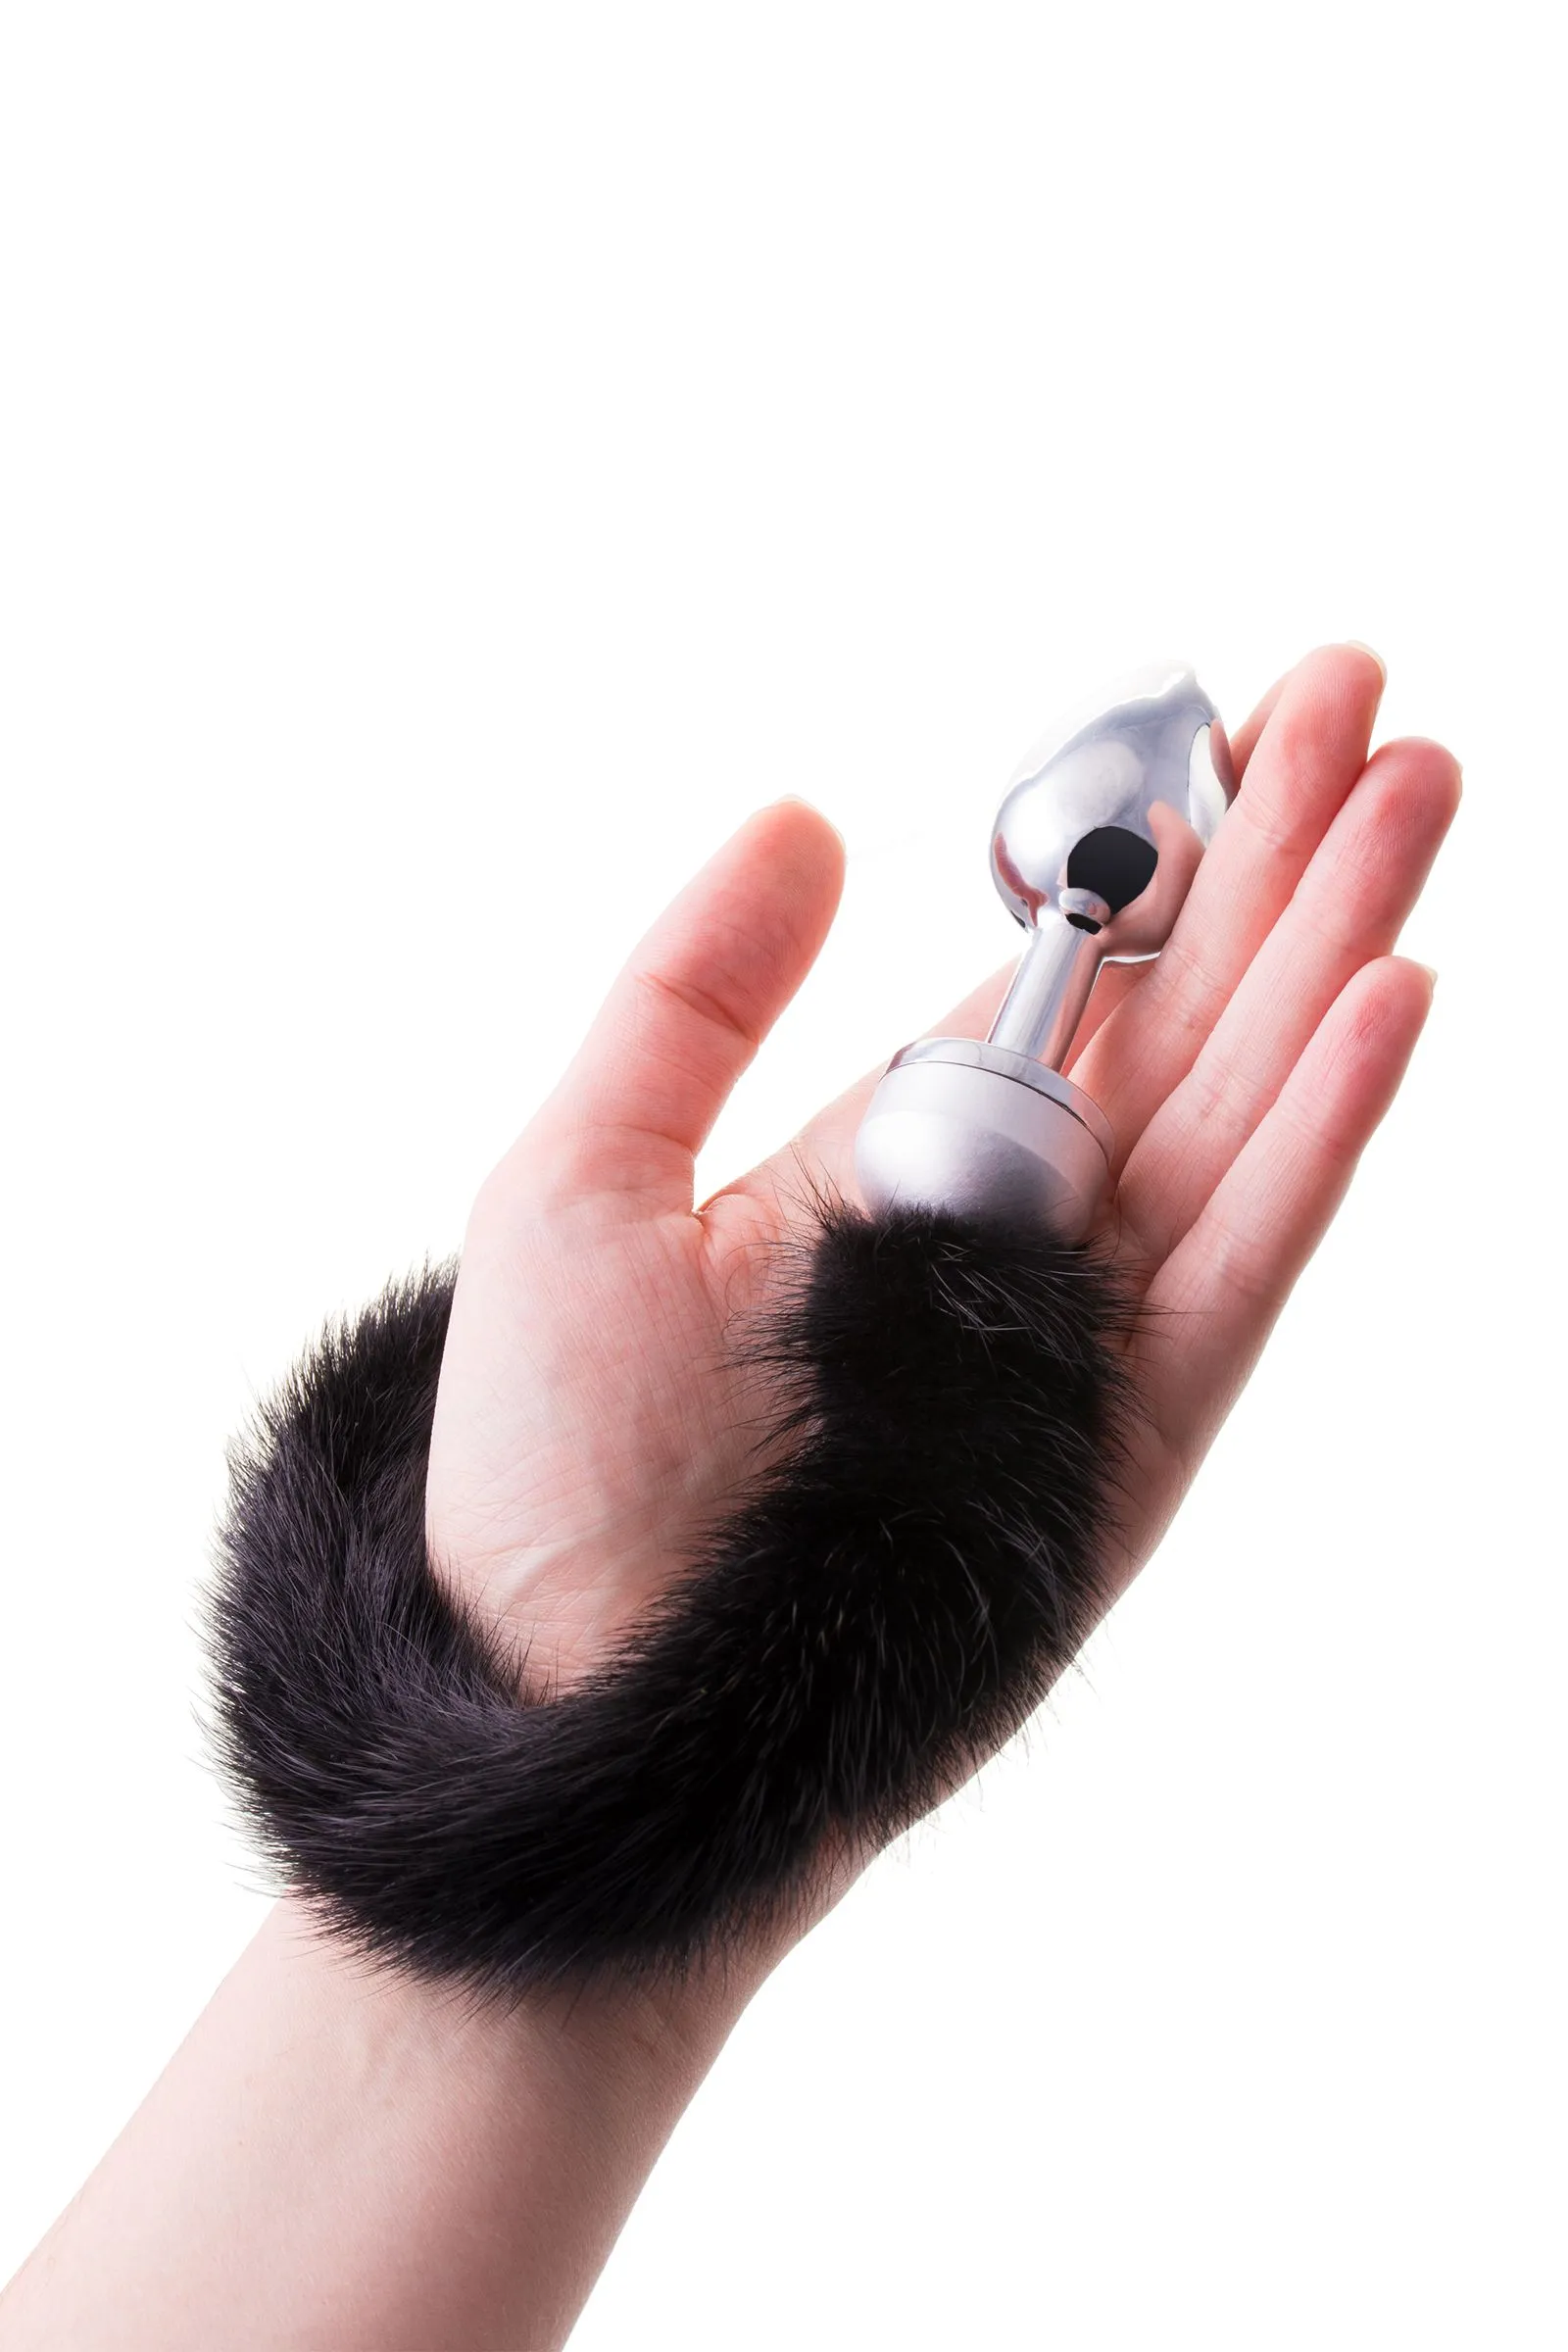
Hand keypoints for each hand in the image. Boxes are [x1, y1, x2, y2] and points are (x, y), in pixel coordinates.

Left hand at [426, 643, 1456, 1813]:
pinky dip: (1321, 1138)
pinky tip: (1386, 1000)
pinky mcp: (1132, 1440)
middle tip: (1371, 697)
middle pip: (1189, 1019)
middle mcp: (1017, 1231)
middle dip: (1284, 858)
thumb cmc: (557, 1465)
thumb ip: (692, 995)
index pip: (1071, 981)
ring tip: (1420, 793)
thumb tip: (804, 817)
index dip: (1155, 851)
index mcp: (901, 1156)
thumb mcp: (577, 1176)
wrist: (588, 1706)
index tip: (1231, 717)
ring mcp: (1088, 1333)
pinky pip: (1241, 1266)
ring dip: (1338, 953)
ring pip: (1246, 1115)